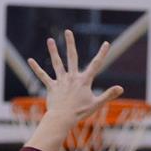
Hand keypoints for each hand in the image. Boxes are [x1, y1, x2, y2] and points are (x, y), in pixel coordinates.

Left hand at [25, 30, 122, 146]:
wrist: (63, 118)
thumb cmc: (80, 112)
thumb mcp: (97, 103)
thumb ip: (108, 94)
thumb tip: (121, 88)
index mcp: (84, 81)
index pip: (96, 65)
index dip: (102, 54)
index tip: (106, 44)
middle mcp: (72, 77)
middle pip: (72, 57)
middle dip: (70, 43)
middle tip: (68, 31)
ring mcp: (61, 81)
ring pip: (57, 63)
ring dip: (53, 51)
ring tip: (50, 40)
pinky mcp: (52, 87)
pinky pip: (43, 76)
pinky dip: (36, 68)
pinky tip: (30, 60)